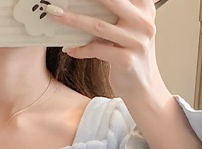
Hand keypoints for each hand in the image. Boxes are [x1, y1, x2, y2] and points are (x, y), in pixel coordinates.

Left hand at [49, 0, 166, 101]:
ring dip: (73, 20)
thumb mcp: (130, 27)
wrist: (142, 86)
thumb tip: (84, 3)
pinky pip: (96, 50)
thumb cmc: (131, 53)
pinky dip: (80, 49)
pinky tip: (70, 49)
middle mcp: (143, 22)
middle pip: (111, 0)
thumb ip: (117, 12)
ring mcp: (136, 42)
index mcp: (144, 8)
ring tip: (57, 16)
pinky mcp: (126, 60)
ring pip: (98, 26)